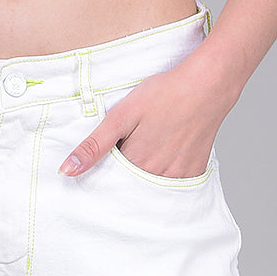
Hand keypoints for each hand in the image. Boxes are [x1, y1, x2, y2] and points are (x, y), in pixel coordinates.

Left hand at [58, 62, 234, 179]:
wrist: (209, 85)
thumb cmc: (165, 93)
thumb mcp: (122, 115)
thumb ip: (94, 145)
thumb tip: (67, 171)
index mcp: (135, 166)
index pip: (109, 184)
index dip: (103, 173)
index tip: (104, 163)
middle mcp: (156, 179)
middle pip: (129, 190)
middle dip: (122, 180)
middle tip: (129, 150)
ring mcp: (177, 179)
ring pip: (150, 190)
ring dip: (143, 179)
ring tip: (148, 150)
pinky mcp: (192, 175)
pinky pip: (171, 187)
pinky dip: (163, 178)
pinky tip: (164, 156)